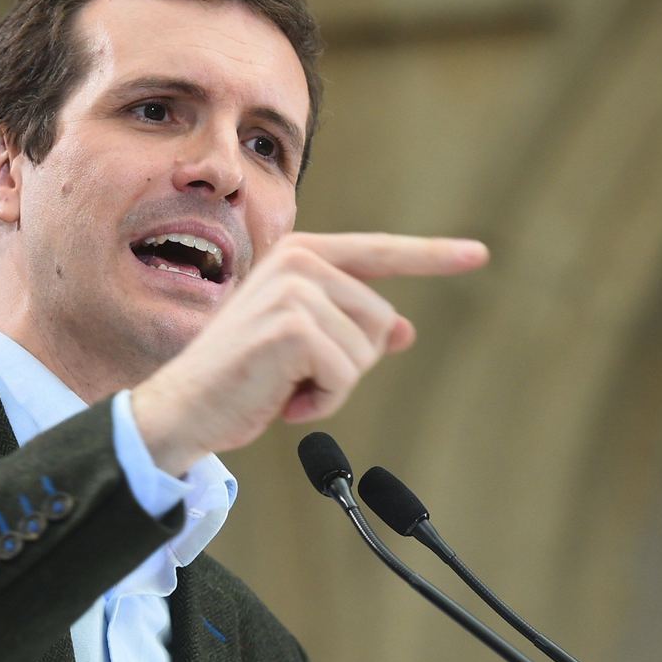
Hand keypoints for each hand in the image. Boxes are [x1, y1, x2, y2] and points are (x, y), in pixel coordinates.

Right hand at [131, 232, 488, 473]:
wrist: (183, 408)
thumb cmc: (240, 378)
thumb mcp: (303, 348)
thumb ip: (350, 329)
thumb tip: (404, 329)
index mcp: (300, 254)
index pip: (379, 252)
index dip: (432, 256)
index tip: (479, 254)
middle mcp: (299, 260)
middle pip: (380, 321)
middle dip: (348, 364)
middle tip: (294, 376)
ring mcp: (295, 290)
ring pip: (366, 351)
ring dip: (333, 385)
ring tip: (284, 385)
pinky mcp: (294, 326)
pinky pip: (346, 376)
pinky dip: (322, 401)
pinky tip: (282, 398)